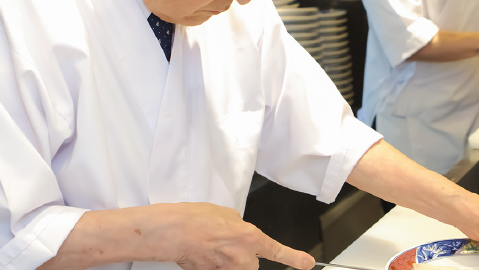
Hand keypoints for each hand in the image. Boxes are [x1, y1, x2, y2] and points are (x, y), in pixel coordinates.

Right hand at [146, 202, 313, 269]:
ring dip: (226, 262)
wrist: (172, 232)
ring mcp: (227, 269)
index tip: (307, 263)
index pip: (277, 251)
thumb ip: (239, 225)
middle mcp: (242, 257)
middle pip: (251, 264)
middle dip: (242, 257)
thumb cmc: (194, 219)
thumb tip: (240, 232)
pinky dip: (213, 265)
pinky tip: (201, 255)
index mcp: (249, 237)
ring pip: (235, 269)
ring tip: (209, 248)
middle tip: (223, 243)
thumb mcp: (224, 214)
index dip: (295, 258)